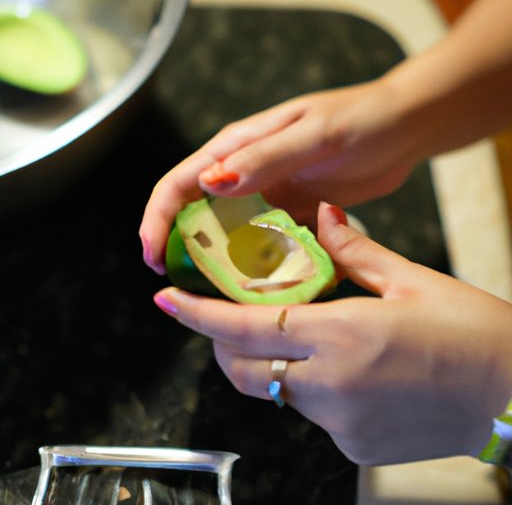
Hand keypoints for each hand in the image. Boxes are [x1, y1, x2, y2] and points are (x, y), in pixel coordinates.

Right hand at [139, 79, 419, 274]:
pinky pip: (263, 242)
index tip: (153, 256)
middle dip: (181, 247)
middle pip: (196, 212)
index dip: (158, 218)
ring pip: (228, 233)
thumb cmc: (360, 121)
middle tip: (179, 285)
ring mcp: (268, 194)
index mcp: (238, 146)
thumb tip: (210, 182)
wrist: (401, 130)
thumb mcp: (312, 135)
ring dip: (218, 261)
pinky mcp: (291, 212)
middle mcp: (245, 172)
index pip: (180, 182)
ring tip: (216, 293)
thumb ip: (264, 157)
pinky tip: (260, 285)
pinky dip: (256, 263)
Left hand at [153, 202, 511, 464]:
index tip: (167, 300)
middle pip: (245, 369)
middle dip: (223, 346)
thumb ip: (354, 251)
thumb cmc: (472, 333)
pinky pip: (313, 415)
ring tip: (298, 338)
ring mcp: (340, 423)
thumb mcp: (411, 279)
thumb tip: (322, 217)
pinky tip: (346, 373)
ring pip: (278, 392)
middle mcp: (330, 384)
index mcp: (340, 333)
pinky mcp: (354, 447)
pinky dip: (313, 390)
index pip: (245, 326)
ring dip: (272, 364)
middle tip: (226, 321)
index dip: (198, 314)